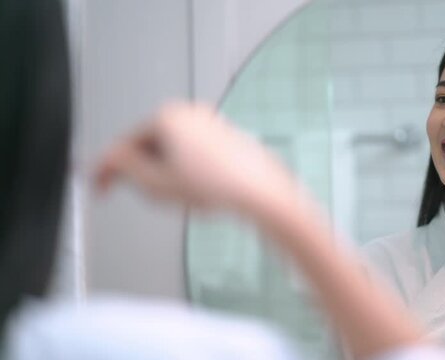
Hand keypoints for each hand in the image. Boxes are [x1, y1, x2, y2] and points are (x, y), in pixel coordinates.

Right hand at [95, 102, 295, 211]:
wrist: (260, 191)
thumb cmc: (216, 185)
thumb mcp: (156, 184)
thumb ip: (124, 169)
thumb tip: (110, 160)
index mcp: (166, 117)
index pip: (125, 144)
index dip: (108, 170)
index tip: (100, 186)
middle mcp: (188, 112)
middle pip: (149, 146)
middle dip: (144, 172)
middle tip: (149, 197)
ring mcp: (209, 122)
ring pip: (172, 151)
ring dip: (167, 173)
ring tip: (184, 195)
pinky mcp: (224, 135)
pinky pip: (193, 153)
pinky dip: (187, 170)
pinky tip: (201, 189)